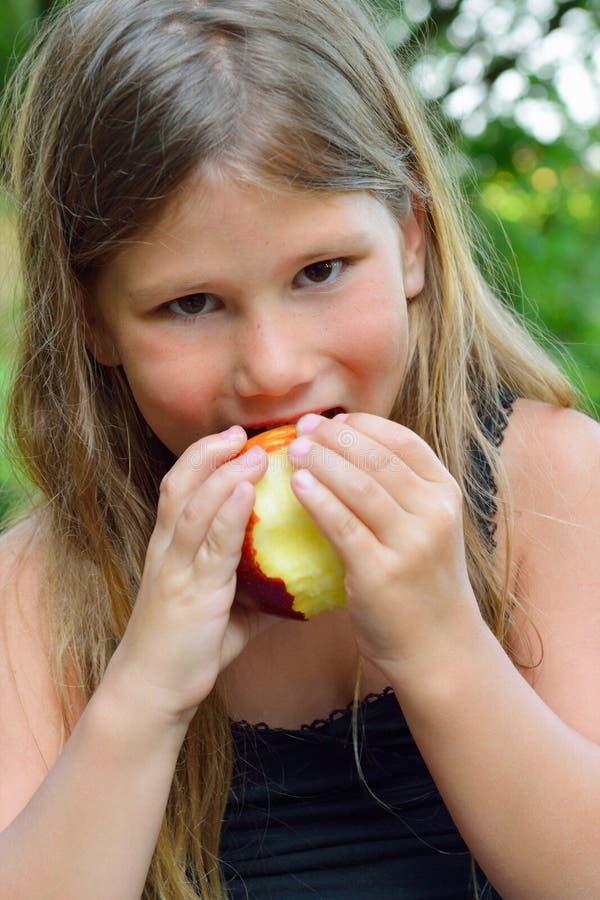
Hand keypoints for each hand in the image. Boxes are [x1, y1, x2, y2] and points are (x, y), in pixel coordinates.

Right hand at [106, 426, 270, 726]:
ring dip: (223, 473)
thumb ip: (259, 590)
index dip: (205, 458)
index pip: (182, 488)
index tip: (234, 437)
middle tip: (241, 431)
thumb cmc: (191, 648)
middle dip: (209, 452)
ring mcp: (176, 567)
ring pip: (194, 505)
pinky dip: (228, 512)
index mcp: (172, 548)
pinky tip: (247, 492)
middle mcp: (168, 549)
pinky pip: (210, 543)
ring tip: (252, 452)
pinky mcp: (190, 590)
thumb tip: (304, 583)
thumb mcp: (227, 611)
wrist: (153, 688)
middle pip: (181, 484)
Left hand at [288, 412, 482, 680]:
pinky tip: (297, 484)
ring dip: (322, 461)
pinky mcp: (381, 572)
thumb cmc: (424, 582)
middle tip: (303, 427)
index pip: (404, 441)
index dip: (364, 424)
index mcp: (446, 494)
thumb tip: (349, 448)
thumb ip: (402, 491)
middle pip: (377, 458)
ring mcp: (411, 543)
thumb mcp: (429, 527)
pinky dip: (317, 499)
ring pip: (359, 486)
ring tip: (294, 449)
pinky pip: (342, 525)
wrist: (439, 646)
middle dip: (336, 437)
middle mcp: (434, 514)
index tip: (333, 418)